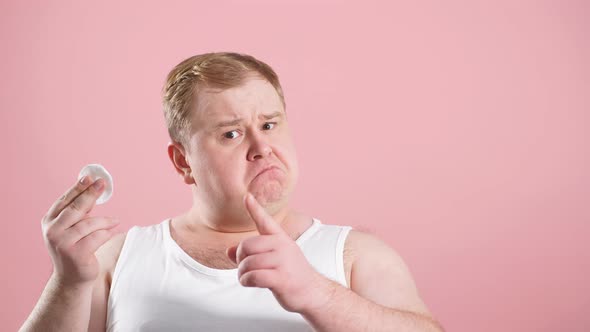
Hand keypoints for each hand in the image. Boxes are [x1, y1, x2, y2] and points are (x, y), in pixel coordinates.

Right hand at [41, 176, 119, 286]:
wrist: (71, 277)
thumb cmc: (75, 247)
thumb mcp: (73, 227)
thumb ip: (79, 212)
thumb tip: (93, 188)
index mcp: (49, 221)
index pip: (64, 200)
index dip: (77, 188)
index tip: (89, 177)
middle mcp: (52, 231)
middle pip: (75, 208)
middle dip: (90, 194)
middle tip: (102, 184)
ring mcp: (63, 243)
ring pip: (89, 223)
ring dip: (105, 221)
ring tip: (115, 221)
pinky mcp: (76, 254)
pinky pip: (97, 237)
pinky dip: (107, 233)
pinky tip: (113, 232)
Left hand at [226, 193, 333, 312]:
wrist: (313, 292)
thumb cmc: (290, 274)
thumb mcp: (273, 260)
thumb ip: (251, 254)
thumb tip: (228, 251)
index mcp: (280, 238)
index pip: (265, 221)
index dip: (254, 208)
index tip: (246, 196)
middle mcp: (282, 246)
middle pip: (246, 246)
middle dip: (240, 259)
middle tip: (246, 268)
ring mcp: (283, 261)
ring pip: (248, 263)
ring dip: (242, 274)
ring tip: (248, 277)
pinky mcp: (282, 278)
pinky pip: (253, 276)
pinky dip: (246, 281)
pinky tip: (250, 283)